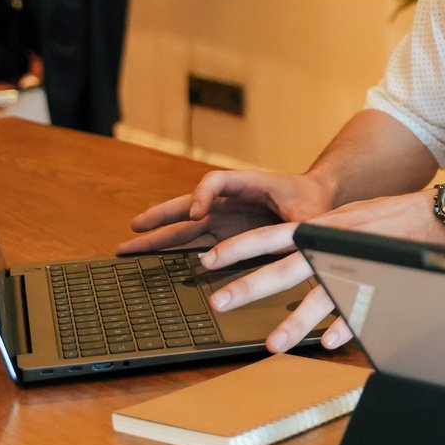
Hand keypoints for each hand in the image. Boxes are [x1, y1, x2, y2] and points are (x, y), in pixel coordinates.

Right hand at [118, 167, 335, 257]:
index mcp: (248, 184)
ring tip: (127, 247)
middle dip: (160, 216)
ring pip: (184, 227)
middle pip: (187, 204)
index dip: (203, 195)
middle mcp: (229, 200)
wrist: (318, 201)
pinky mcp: (224, 235)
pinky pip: (195, 242)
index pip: (216, 182)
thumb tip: (292, 241)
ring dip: (157, 236)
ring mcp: (224, 218)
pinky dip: (173, 251)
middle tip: (134, 227)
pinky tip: (154, 262)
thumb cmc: (313, 203)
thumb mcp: (308, 213)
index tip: (196, 213)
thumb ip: (296, 226)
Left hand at [204, 191, 444, 354]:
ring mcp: (356, 263)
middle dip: (250, 285)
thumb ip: (321, 236)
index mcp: (322, 227)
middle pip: (285, 267)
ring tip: (274, 345)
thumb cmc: (392, 219)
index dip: (239, 248)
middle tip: (219, 303)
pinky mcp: (381, 280)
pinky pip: (361, 307)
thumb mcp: (347, 220)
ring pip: (320, 294)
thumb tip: (292, 251)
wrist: (438, 214)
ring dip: (295, 321)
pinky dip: (346, 325)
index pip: (271, 236)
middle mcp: (333, 243)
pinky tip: (332, 342)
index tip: (209, 260)